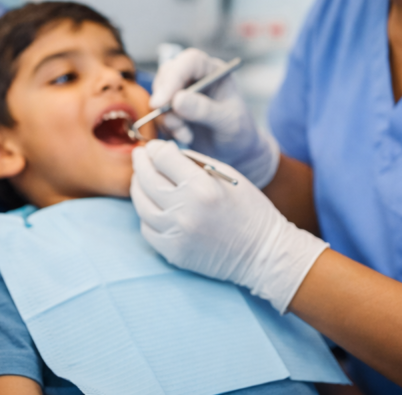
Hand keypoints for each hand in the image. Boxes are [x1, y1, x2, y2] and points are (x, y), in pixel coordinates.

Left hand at [131, 140, 327, 312]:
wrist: (263, 254)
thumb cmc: (249, 209)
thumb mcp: (227, 176)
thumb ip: (193, 161)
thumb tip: (162, 152)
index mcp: (202, 187)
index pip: (162, 158)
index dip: (156, 149)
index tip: (155, 147)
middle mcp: (185, 210)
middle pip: (146, 178)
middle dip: (140, 162)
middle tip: (140, 156)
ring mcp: (177, 234)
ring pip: (141, 203)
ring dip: (138, 186)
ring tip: (141, 178)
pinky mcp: (173, 253)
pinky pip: (147, 228)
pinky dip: (147, 214)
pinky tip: (153, 205)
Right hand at [150, 48, 279, 187]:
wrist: (234, 153)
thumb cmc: (238, 132)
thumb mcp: (228, 121)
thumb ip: (204, 109)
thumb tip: (177, 99)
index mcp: (213, 72)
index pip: (191, 61)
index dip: (175, 76)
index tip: (164, 100)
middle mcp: (195, 78)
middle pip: (168, 74)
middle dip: (165, 98)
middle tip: (171, 121)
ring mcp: (181, 93)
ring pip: (159, 95)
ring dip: (168, 118)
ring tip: (187, 135)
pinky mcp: (172, 110)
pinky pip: (158, 114)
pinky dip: (168, 128)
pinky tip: (185, 138)